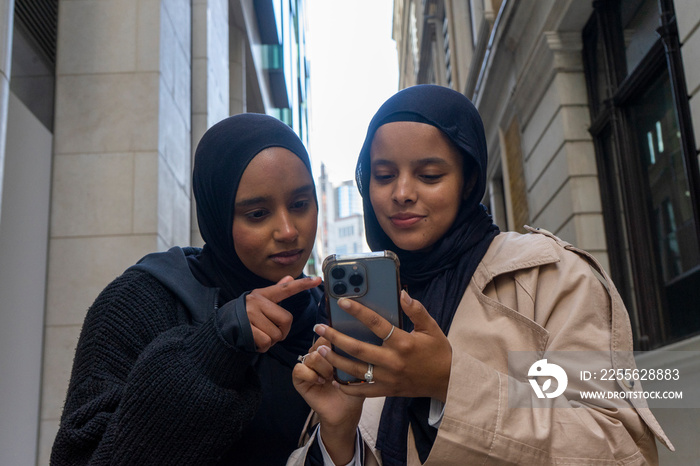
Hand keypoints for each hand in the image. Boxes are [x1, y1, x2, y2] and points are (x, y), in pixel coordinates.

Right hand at [246, 275, 321, 351]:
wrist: (222, 329)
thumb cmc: (245, 316)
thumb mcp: (259, 302)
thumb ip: (275, 292)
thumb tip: (289, 276)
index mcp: (263, 294)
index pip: (285, 288)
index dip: (302, 284)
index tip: (318, 279)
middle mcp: (257, 301)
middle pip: (286, 320)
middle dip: (281, 331)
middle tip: (269, 331)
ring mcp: (251, 314)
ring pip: (277, 334)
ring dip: (271, 341)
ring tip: (259, 335)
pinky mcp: (247, 329)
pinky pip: (267, 342)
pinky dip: (263, 347)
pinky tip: (254, 342)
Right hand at [293, 338, 363, 464]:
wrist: (346, 411)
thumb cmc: (353, 389)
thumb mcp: (358, 368)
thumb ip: (353, 353)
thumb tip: (351, 338)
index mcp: (330, 350)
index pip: (329, 334)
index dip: (336, 342)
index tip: (344, 354)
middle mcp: (317, 355)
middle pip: (321, 344)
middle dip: (332, 358)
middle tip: (338, 371)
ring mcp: (308, 366)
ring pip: (312, 356)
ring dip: (324, 368)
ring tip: (330, 378)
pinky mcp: (299, 379)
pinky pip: (299, 369)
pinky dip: (311, 375)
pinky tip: (320, 382)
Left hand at [314, 290, 451, 401]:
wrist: (447, 382)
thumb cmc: (438, 352)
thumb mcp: (431, 328)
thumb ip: (416, 310)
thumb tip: (402, 294)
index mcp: (403, 342)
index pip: (376, 324)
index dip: (358, 312)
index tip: (342, 302)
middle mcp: (393, 361)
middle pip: (357, 348)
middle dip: (335, 337)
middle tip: (320, 328)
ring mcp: (388, 378)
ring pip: (355, 370)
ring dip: (335, 360)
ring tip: (320, 350)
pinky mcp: (387, 390)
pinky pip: (362, 390)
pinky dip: (347, 386)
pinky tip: (334, 377)